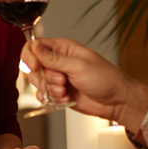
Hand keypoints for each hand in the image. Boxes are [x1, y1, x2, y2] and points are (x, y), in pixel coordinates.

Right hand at [22, 38, 143, 127]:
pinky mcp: (59, 93)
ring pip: (38, 82)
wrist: (116, 102)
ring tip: (65, 91)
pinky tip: (66, 99)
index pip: (35, 46)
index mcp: (63, 48)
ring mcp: (58, 78)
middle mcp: (58, 62)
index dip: (31, 56)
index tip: (35, 67)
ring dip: (50, 89)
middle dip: (45, 77)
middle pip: (34, 66)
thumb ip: (53, 58)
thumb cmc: (105, 79)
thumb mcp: (78, 66)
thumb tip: (35, 46)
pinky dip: (52, 100)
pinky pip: (43, 96)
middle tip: (61, 81)